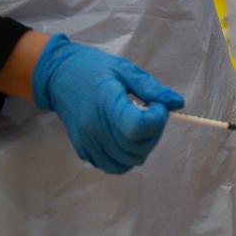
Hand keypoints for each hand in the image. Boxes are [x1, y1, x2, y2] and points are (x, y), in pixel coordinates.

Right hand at [32, 34, 183, 173]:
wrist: (58, 77)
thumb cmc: (94, 69)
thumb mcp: (125, 70)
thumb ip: (151, 88)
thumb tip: (176, 103)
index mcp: (105, 103)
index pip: (137, 127)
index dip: (156, 119)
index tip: (156, 105)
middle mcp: (94, 128)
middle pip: (137, 148)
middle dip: (154, 132)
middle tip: (149, 113)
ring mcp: (88, 142)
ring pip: (128, 161)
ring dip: (142, 146)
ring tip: (137, 124)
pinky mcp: (84, 151)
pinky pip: (113, 166)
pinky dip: (126, 156)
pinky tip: (125, 137)